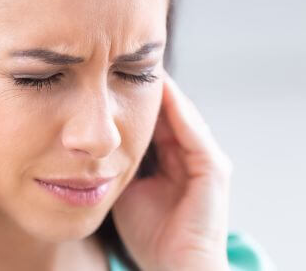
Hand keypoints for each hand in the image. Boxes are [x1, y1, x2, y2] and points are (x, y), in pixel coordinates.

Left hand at [112, 69, 231, 270]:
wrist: (173, 266)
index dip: (132, 96)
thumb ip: (117, 161)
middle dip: (144, 86)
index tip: (109, 74)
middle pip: (166, 111)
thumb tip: (91, 141)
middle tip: (122, 56)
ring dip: (161, 89)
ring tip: (140, 62)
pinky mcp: (213, 167)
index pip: (153, 119)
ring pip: (180, 113)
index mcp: (173, 160)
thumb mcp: (127, 188)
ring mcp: (206, 159)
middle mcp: (192, 154)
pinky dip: (175, 107)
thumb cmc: (149, 235)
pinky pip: (191, 130)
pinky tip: (158, 86)